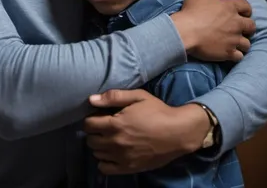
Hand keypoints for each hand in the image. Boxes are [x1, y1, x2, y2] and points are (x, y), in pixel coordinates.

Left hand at [84, 89, 209, 174]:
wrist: (178, 133)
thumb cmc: (158, 111)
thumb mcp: (138, 96)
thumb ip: (113, 97)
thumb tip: (91, 100)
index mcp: (115, 124)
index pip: (88, 125)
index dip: (91, 119)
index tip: (98, 116)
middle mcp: (115, 143)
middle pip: (91, 140)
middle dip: (94, 132)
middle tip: (104, 127)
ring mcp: (121, 158)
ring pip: (97, 154)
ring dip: (99, 146)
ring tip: (109, 138)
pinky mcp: (129, 168)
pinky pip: (105, 169)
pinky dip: (104, 161)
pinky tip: (112, 153)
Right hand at [172, 0, 254, 61]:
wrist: (183, 32)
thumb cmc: (189, 12)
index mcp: (229, 7)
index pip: (247, 6)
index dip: (246, 11)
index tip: (242, 14)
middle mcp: (235, 23)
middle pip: (252, 26)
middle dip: (248, 28)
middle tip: (239, 30)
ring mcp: (233, 39)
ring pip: (247, 43)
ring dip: (242, 43)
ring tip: (234, 44)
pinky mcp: (228, 52)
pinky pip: (239, 56)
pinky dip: (235, 55)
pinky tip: (229, 53)